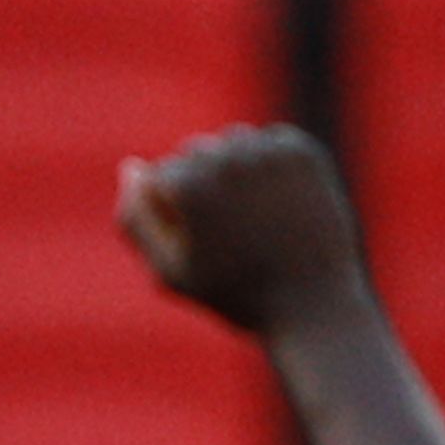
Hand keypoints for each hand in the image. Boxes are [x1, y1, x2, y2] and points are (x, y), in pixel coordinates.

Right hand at [118, 123, 368, 335]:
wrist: (312, 302)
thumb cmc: (234, 294)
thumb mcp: (168, 270)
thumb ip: (136, 219)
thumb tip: (131, 167)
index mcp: (188, 186)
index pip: (158, 174)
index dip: (171, 212)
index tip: (197, 243)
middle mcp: (227, 158)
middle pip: (194, 150)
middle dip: (201, 183)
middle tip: (227, 231)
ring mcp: (268, 151)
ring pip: (232, 141)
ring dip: (233, 169)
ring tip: (250, 215)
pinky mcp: (302, 152)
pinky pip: (270, 141)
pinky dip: (268, 165)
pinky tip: (275, 202)